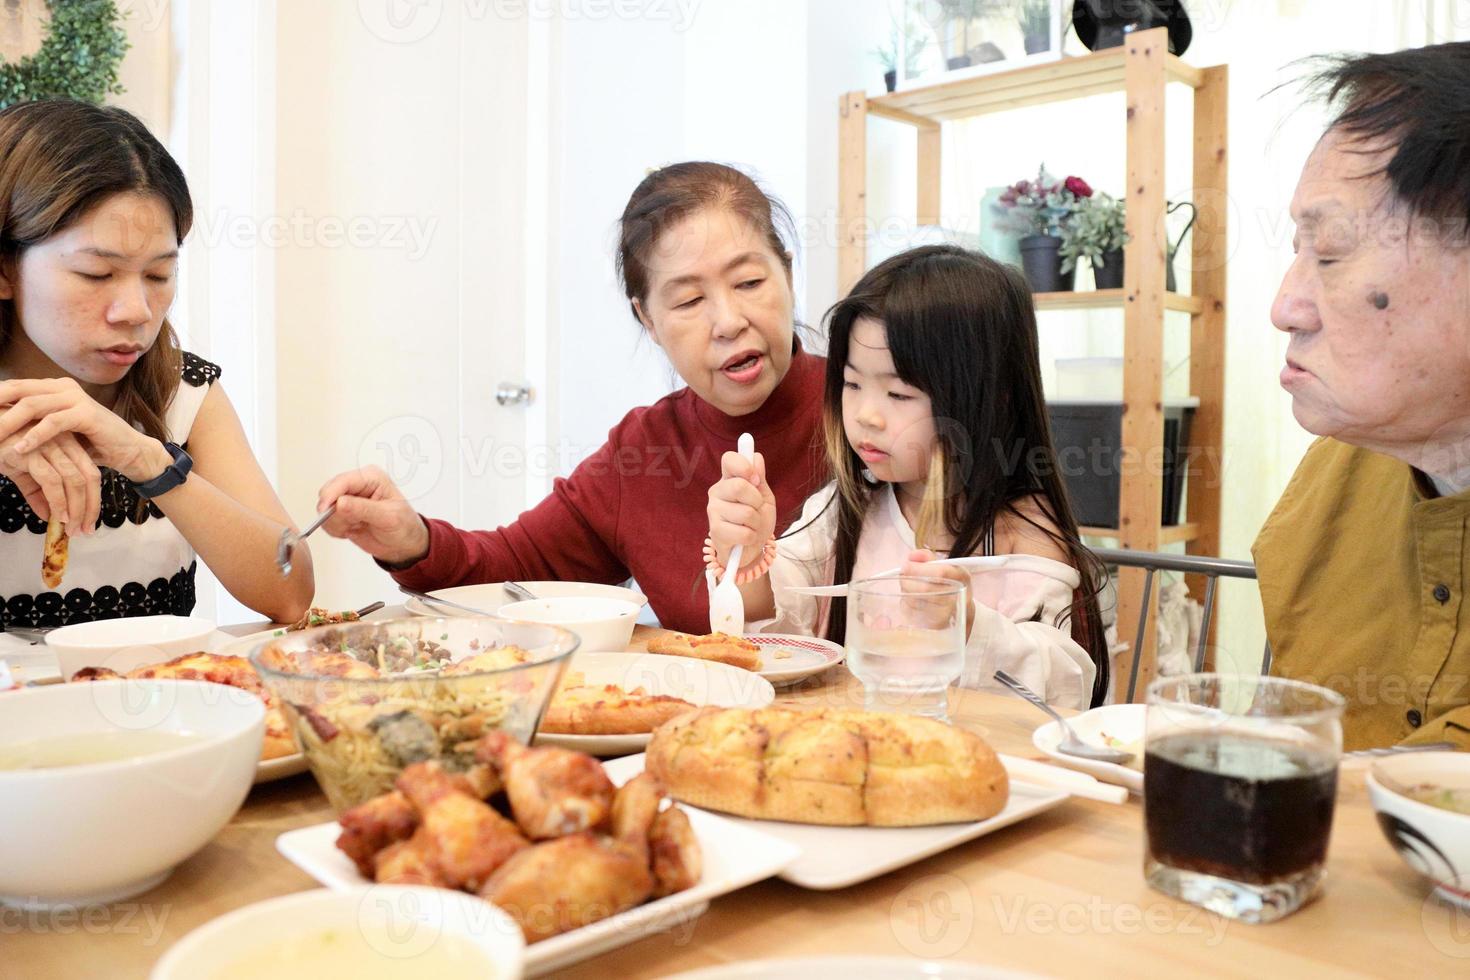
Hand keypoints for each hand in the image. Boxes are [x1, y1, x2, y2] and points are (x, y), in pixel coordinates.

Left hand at [0, 377, 169, 481]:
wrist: (128, 451)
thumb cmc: (89, 443)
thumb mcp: (54, 431)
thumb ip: (31, 423)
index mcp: (53, 387)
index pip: (13, 387)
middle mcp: (63, 387)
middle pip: (17, 390)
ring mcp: (76, 398)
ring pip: (32, 405)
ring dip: (8, 422)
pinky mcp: (87, 414)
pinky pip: (54, 422)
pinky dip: (34, 436)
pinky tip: (20, 448)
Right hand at [0, 425, 99, 532]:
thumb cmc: (2, 447)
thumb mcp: (23, 471)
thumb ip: (37, 492)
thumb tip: (48, 517)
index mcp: (67, 444)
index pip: (90, 474)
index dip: (94, 500)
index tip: (90, 522)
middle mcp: (63, 442)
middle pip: (89, 478)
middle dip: (90, 508)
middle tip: (85, 530)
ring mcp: (49, 446)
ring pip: (74, 481)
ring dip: (75, 509)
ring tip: (71, 528)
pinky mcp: (32, 453)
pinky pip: (52, 481)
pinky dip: (58, 501)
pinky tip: (57, 516)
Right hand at [317, 465, 429, 564]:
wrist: (404, 544)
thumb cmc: (404, 526)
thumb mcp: (388, 517)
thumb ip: (363, 509)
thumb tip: (340, 502)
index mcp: (371, 477)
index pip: (343, 481)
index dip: (331, 495)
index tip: (326, 510)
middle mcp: (357, 486)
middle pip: (328, 493)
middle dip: (336, 513)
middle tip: (352, 523)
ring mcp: (348, 500)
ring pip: (326, 509)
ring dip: (338, 523)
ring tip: (358, 526)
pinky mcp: (342, 513)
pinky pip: (327, 521)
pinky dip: (337, 530)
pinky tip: (353, 530)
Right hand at [705, 450, 775, 568]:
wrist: (751, 548)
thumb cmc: (756, 520)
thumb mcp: (764, 497)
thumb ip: (760, 478)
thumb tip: (756, 457)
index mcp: (728, 479)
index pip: (729, 459)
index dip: (744, 466)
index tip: (755, 479)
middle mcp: (717, 492)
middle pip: (739, 486)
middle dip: (757, 501)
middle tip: (756, 509)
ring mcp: (714, 511)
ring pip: (746, 513)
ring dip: (756, 523)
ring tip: (751, 526)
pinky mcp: (715, 532)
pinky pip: (744, 532)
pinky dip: (752, 537)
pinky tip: (745, 538)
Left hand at [901, 549, 975, 638]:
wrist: (961, 615)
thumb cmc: (948, 587)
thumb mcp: (944, 568)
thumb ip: (927, 559)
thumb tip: (913, 556)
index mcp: (962, 578)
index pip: (941, 572)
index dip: (918, 568)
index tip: (905, 566)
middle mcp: (960, 597)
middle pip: (926, 588)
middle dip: (908, 582)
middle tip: (903, 579)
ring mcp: (950, 615)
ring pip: (918, 602)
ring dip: (907, 594)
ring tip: (910, 591)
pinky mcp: (937, 628)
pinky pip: (915, 615)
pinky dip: (908, 607)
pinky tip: (913, 603)